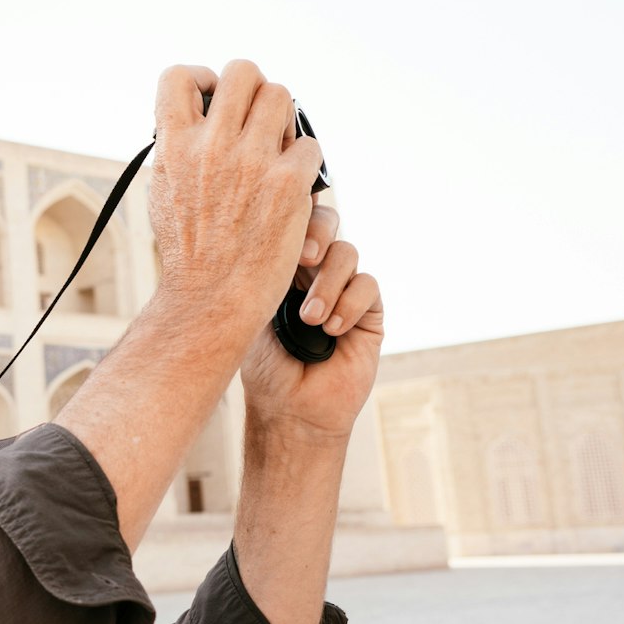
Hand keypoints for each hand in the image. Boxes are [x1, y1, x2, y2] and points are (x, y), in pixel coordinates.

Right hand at [150, 60, 322, 348]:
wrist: (211, 298)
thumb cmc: (188, 252)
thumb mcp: (163, 190)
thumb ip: (177, 148)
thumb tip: (193, 115)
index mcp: (174, 145)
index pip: (180, 76)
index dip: (201, 79)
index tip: (211, 98)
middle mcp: (212, 145)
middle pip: (243, 72)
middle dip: (252, 90)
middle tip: (254, 119)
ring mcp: (252, 162)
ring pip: (281, 97)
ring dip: (283, 119)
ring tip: (276, 146)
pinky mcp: (288, 184)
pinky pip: (310, 146)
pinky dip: (304, 162)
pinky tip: (293, 183)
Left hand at [240, 216, 383, 440]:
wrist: (290, 408)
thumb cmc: (264, 365)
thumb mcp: (254, 312)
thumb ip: (267, 272)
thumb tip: (271, 233)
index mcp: (280, 264)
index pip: (292, 221)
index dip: (292, 214)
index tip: (281, 232)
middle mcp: (313, 272)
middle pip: (326, 222)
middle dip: (317, 232)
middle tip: (304, 257)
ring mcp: (343, 290)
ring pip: (347, 253)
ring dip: (328, 283)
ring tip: (310, 319)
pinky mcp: (369, 313)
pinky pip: (367, 286)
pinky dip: (350, 304)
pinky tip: (333, 330)